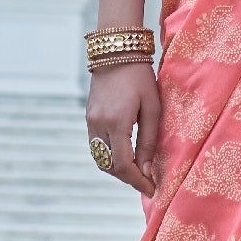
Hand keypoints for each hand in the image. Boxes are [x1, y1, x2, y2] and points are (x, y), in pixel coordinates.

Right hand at [86, 60, 159, 195]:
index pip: (124, 165)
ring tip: (137, 171)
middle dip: (128, 178)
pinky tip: (125, 156)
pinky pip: (97, 146)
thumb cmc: (140, 77)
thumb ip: (148, 141)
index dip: (138, 181)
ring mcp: (90, 121)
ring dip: (117, 169)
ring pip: (100, 159)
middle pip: (110, 166)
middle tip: (147, 182)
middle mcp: (98, 125)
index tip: (152, 190)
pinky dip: (110, 156)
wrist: (116, 51)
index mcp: (116, 123)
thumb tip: (146, 170)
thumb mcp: (152, 108)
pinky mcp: (89, 117)